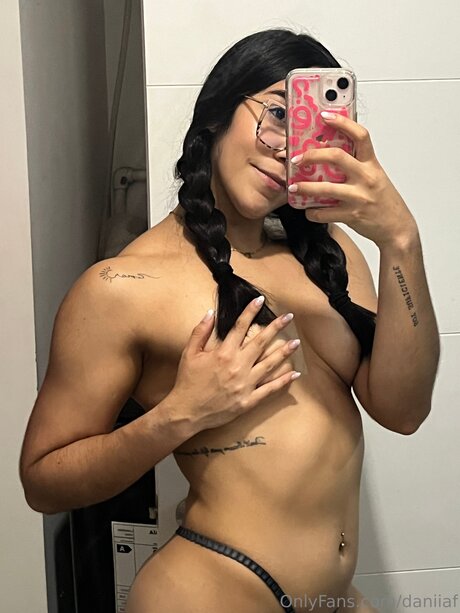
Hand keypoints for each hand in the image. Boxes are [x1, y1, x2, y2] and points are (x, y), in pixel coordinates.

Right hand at [169, 299, 300, 431]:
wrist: (187, 412)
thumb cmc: (187, 382)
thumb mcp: (189, 353)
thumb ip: (200, 332)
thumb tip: (210, 312)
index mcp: (223, 353)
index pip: (240, 327)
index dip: (250, 312)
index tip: (260, 300)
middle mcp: (237, 366)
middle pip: (260, 343)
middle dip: (276, 328)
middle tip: (289, 317)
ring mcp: (245, 384)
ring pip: (269, 364)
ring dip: (284, 352)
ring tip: (296, 343)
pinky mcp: (248, 400)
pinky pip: (269, 389)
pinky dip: (283, 381)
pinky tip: (294, 374)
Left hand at [289, 112, 417, 248]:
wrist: (397, 228)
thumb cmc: (385, 202)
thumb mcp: (375, 177)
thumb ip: (357, 166)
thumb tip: (331, 156)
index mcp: (372, 164)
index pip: (360, 135)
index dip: (342, 123)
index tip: (325, 116)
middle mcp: (366, 178)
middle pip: (336, 157)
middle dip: (312, 155)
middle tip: (297, 159)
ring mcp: (358, 197)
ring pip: (326, 188)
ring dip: (305, 187)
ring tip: (293, 186)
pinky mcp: (352, 215)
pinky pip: (325, 213)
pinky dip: (313, 213)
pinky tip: (309, 210)